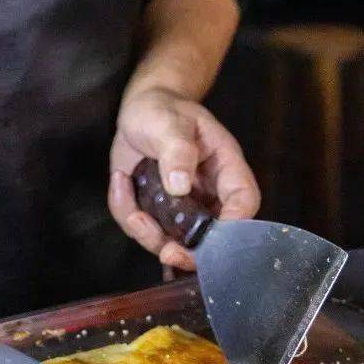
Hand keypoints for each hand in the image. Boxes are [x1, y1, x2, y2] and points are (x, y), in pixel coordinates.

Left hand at [108, 85, 260, 272]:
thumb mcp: (170, 123)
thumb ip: (177, 150)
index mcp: (225, 166)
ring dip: (149, 234)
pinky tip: (120, 182)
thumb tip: (180, 186)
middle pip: (213, 237)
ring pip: (175, 241)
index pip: (244, 200)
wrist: (141, 110)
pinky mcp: (158, 212)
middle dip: (189, 251)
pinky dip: (126, 212)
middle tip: (168, 253)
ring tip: (129, 200)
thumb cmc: (163, 110)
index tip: (212, 239)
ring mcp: (183, 207)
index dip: (235, 225)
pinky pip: (144, 228)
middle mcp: (208, 193)